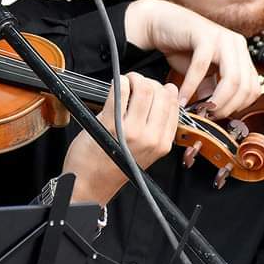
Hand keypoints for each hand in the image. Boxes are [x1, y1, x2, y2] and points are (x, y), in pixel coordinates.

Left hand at [62, 73, 179, 205]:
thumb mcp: (145, 152)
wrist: (90, 184)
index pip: (173, 104)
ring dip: (133, 78)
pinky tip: (116, 85)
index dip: (162, 89)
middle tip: (136, 82)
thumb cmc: (113, 167)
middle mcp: (150, 137)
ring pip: (143, 88)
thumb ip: (155, 128)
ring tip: (126, 82)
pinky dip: (119, 82)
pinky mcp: (110, 124)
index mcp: (162, 143)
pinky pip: (120, 92)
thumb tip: (159, 97)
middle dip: (147, 81)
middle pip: (159, 93)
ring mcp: (131, 130)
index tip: (153, 87)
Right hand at [124, 0, 260, 117]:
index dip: (239, 106)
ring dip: (215, 100)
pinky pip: (202, 67)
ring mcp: (222, 38)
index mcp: (241, 53)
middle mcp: (236, 44)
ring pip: (231, 78)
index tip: (220, 115)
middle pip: (245, 86)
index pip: (254, 87)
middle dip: (227, 107)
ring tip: (200, 110)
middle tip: (210, 116)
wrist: (163, 24)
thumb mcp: (203, 72)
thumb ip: (212, 88)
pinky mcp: (204, 35)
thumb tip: (216, 110)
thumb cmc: (183, 47)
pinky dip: (191, 87)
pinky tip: (182, 97)